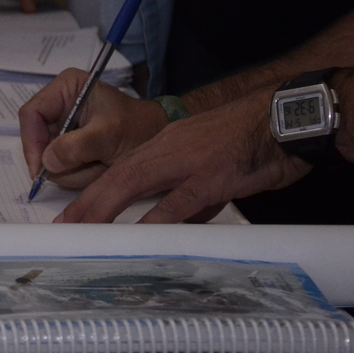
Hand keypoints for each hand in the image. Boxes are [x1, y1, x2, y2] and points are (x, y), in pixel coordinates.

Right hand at [20, 67, 167, 189]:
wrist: (155, 139)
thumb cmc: (136, 129)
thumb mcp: (108, 136)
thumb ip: (77, 146)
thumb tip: (46, 162)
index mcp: (66, 88)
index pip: (31, 114)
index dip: (32, 143)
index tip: (40, 170)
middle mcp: (59, 105)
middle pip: (36, 140)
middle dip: (59, 161)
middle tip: (85, 168)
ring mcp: (62, 127)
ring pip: (47, 158)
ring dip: (72, 170)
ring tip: (99, 165)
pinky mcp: (66, 144)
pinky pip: (59, 166)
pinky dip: (77, 174)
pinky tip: (96, 166)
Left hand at [58, 89, 313, 223]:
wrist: (291, 117)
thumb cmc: (254, 142)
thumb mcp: (211, 166)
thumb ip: (190, 195)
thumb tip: (176, 226)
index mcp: (167, 146)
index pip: (120, 170)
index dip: (93, 194)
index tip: (72, 217)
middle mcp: (169, 149)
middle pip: (117, 176)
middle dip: (87, 203)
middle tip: (62, 228)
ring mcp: (190, 161)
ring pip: (136, 182)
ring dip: (107, 208)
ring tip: (85, 231)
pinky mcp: (214, 175)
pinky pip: (180, 200)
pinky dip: (157, 218)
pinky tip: (141, 235)